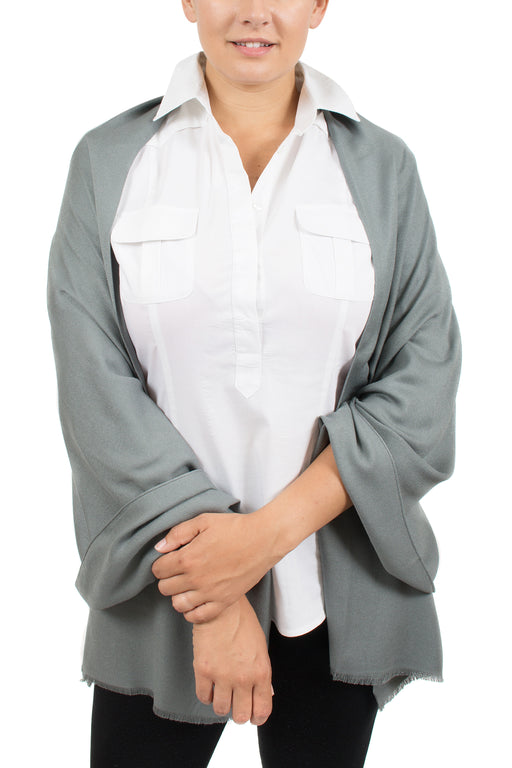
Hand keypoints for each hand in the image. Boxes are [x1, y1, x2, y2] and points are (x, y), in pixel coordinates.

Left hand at [151, 512, 279, 622]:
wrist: (264, 539)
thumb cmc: (234, 528)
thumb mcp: (203, 521)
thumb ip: (178, 533)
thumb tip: (159, 548)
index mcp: (188, 558)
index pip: (157, 570)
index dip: (161, 563)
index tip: (170, 559)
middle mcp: (196, 579)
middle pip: (164, 588)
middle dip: (168, 578)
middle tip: (179, 570)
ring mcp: (210, 593)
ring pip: (178, 604)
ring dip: (178, 595)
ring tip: (187, 584)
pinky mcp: (224, 602)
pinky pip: (198, 616)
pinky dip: (193, 610)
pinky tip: (197, 599)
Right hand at [192, 595, 273, 724]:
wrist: (222, 606)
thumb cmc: (243, 622)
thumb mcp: (260, 647)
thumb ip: (261, 673)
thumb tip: (264, 693)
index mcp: (261, 672)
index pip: (262, 710)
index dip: (257, 716)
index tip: (253, 714)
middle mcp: (242, 678)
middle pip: (240, 716)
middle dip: (239, 712)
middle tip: (236, 703)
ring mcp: (221, 675)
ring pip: (220, 709)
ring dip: (222, 703)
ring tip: (222, 691)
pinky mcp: (203, 670)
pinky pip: (203, 697)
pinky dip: (206, 694)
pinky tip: (210, 685)